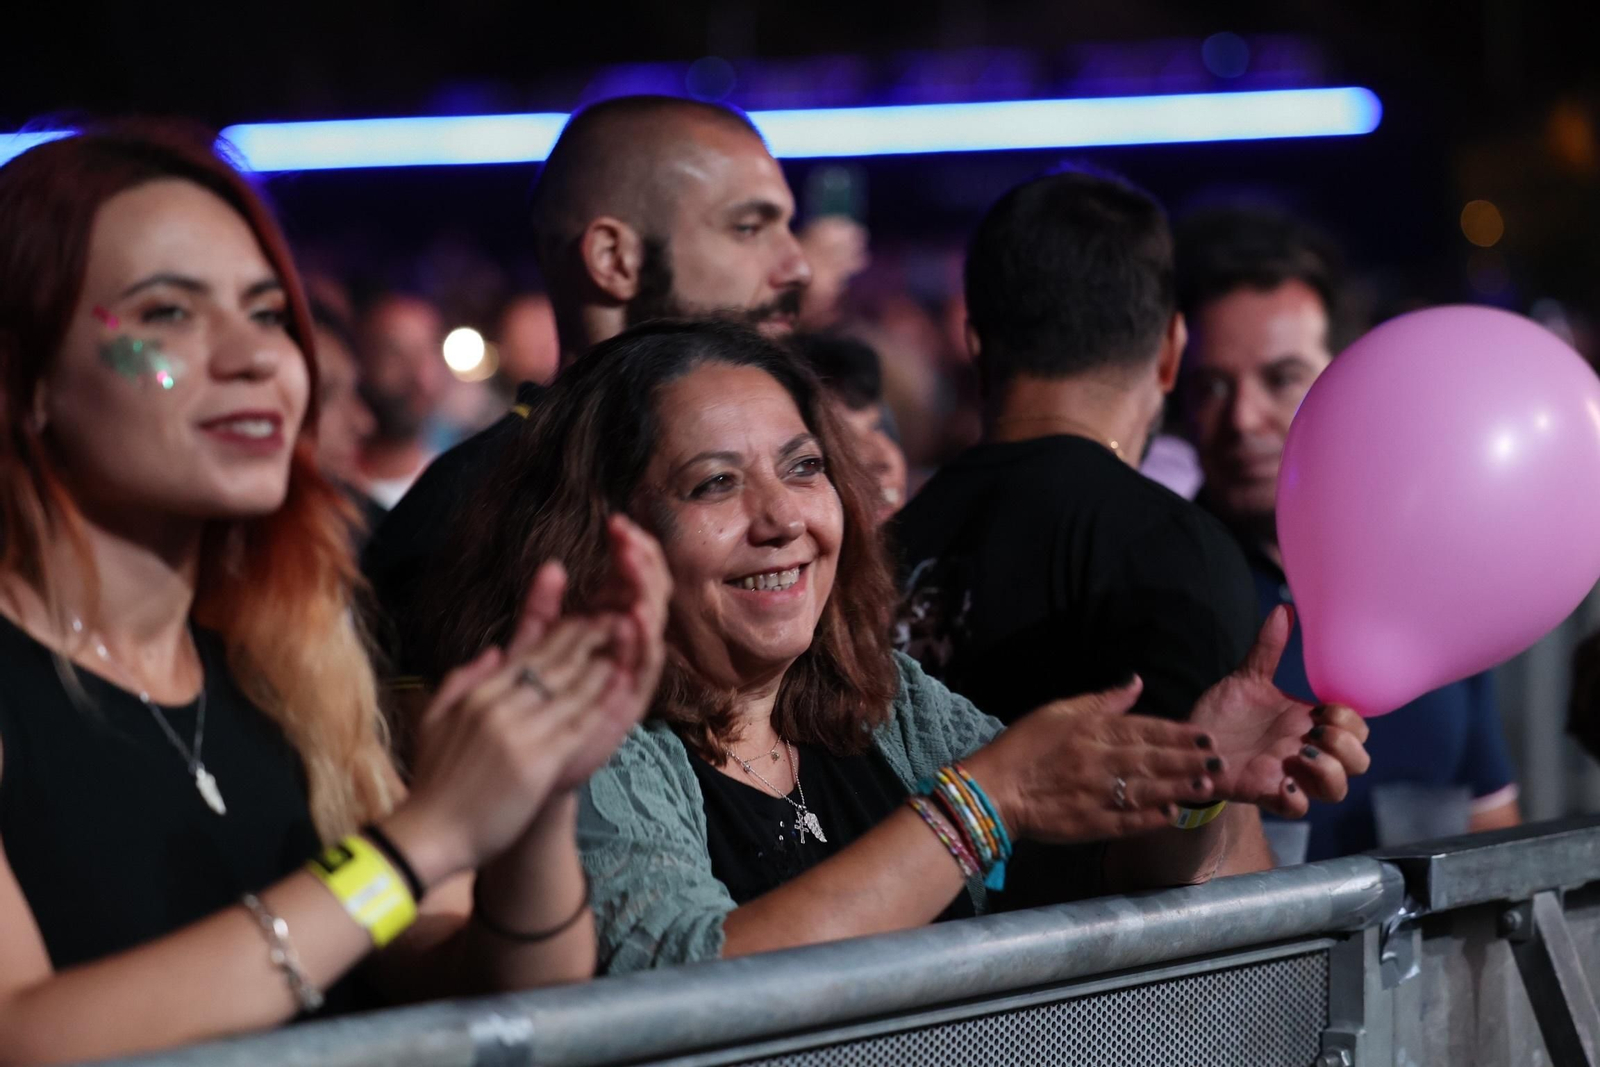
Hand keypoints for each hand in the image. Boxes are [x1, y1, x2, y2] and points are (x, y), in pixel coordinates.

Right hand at [389, 603, 620, 883]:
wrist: (430, 834)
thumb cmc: (433, 784)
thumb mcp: (433, 721)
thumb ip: (461, 681)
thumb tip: (495, 651)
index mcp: (478, 696)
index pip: (529, 655)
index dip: (562, 635)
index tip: (586, 620)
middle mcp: (500, 707)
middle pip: (554, 664)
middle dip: (588, 639)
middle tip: (617, 621)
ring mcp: (520, 733)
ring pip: (571, 690)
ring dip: (602, 665)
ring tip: (627, 646)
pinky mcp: (538, 762)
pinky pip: (579, 725)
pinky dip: (602, 704)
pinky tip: (621, 688)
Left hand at [510, 515, 671, 791]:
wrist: (524, 767)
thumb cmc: (530, 709)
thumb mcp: (530, 650)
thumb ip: (541, 611)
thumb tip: (552, 565)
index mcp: (605, 629)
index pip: (629, 579)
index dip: (628, 550)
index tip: (616, 522)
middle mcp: (624, 648)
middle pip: (647, 594)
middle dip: (642, 562)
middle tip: (627, 535)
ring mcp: (629, 674)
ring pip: (651, 624)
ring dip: (646, 592)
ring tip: (634, 562)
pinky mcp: (628, 701)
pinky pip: (645, 667)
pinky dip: (642, 640)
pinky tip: (633, 616)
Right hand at [962, 678, 1225, 843]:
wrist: (994, 789)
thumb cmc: (1024, 746)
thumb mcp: (1058, 711)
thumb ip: (1101, 700)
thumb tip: (1136, 682)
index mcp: (1092, 731)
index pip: (1145, 730)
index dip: (1178, 733)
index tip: (1206, 736)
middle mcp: (1099, 761)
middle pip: (1153, 760)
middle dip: (1189, 760)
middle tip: (1218, 761)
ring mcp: (1096, 795)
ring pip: (1147, 790)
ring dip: (1179, 788)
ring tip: (1207, 786)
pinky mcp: (1090, 824)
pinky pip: (1128, 821)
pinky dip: (1152, 818)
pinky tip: (1172, 814)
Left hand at [1190, 606, 1371, 817]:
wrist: (1190, 743)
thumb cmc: (1226, 715)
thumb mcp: (1247, 679)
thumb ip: (1267, 649)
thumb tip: (1283, 609)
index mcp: (1307, 723)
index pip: (1357, 728)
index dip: (1351, 720)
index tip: (1323, 708)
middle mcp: (1305, 752)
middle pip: (1359, 761)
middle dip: (1348, 746)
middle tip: (1315, 732)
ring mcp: (1289, 775)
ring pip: (1337, 790)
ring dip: (1329, 772)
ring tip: (1300, 754)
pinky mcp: (1265, 793)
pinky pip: (1298, 809)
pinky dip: (1296, 799)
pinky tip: (1280, 782)